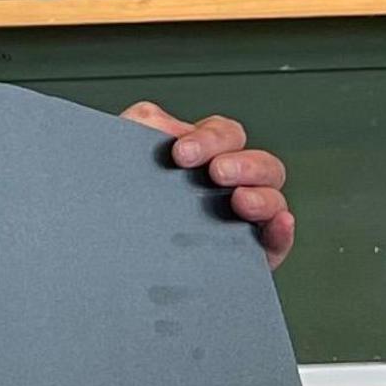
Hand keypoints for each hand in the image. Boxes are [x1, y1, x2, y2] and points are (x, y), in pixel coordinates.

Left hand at [125, 101, 293, 270]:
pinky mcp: (249, 256)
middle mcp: (227, 187)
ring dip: (262, 195)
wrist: (102, 262)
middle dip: (241, 163)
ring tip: (239, 201)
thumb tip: (169, 123)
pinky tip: (278, 223)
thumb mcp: (117, 159)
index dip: (209, 139)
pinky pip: (278, 241)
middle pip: (259, 162)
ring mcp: (242, 221)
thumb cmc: (112, 209)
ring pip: (273, 198)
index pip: (224, 135)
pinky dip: (283, 230)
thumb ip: (141, 125)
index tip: (182, 153)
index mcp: (202, 159)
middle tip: (216, 173)